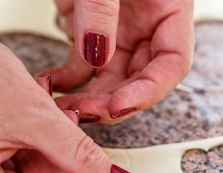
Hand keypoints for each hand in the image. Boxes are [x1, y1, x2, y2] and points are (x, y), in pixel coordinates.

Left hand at [42, 0, 193, 123]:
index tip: (118, 105)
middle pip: (140, 79)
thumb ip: (102, 8)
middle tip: (84, 112)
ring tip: (61, 107)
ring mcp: (118, 28)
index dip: (148, 92)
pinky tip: (49, 86)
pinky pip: (82, 64)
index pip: (172, 64)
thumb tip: (94, 55)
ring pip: (109, 78)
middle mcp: (147, 23)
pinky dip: (66, 79)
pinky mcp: (89, 27)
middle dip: (113, 101)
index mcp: (169, 8)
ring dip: (87, 97)